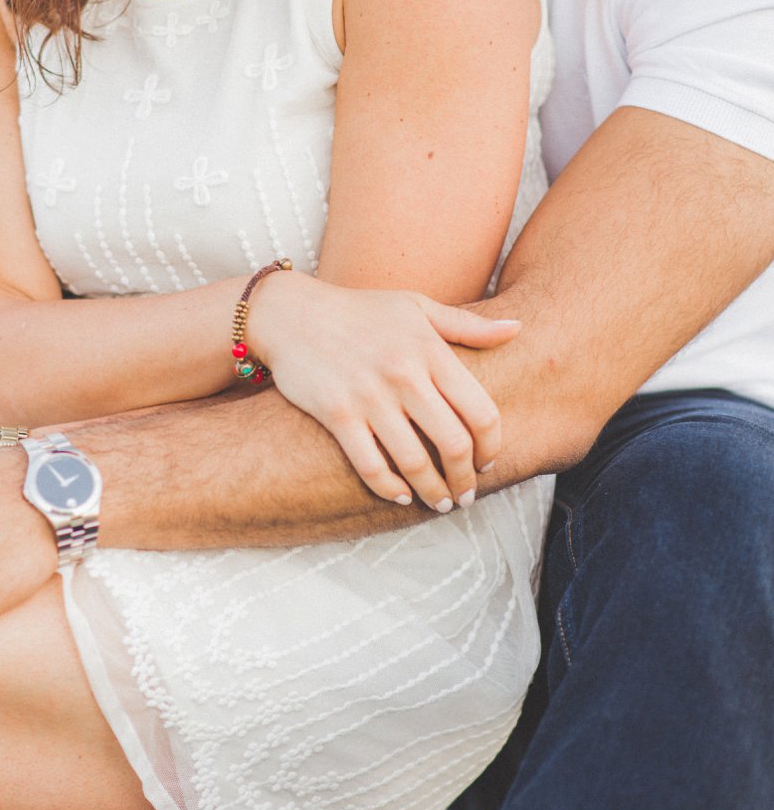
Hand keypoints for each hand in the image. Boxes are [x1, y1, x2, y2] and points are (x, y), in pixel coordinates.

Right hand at [249, 275, 517, 510]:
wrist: (292, 313)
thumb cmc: (360, 310)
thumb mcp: (416, 306)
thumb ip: (468, 325)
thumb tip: (518, 330)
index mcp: (430, 350)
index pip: (480, 411)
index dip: (492, 446)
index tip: (488, 463)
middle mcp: (404, 374)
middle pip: (453, 444)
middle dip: (465, 479)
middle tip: (465, 495)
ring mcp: (369, 396)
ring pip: (414, 462)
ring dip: (432, 492)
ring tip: (439, 503)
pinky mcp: (336, 413)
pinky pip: (370, 465)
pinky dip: (389, 488)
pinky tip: (400, 495)